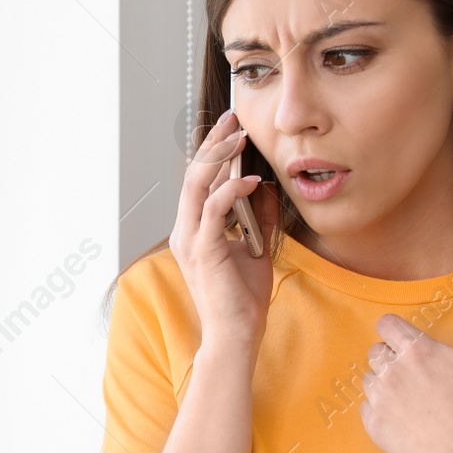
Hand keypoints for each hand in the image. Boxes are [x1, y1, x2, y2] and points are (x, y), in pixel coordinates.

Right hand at [170, 109, 279, 359]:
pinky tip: (252, 181)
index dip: (213, 153)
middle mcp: (185, 232)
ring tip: (240, 137)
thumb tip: (267, 190)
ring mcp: (190, 240)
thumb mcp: (255, 250)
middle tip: (232, 119)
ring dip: (220, 158)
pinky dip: (232, 190)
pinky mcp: (203, 250)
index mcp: (193, 231)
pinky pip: (213, 209)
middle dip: (213, 144)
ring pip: (196, 185)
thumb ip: (258, 220)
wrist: (236, 333)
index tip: (231, 130)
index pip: (198, 183)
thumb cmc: (243, 299)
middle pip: (193, 175)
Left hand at [357, 262, 452, 452]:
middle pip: (376, 352)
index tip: (417, 352)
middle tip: (422, 382)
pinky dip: (382, 413)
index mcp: (417, 349)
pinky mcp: (373, 426)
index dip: (400, 337)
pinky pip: (367, 408)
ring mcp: (380, 399)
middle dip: (393, 361)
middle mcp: (392, 370)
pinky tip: (408, 422)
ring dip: (386, 386)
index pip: (385, 325)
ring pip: (369, 380)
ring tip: (417, 403)